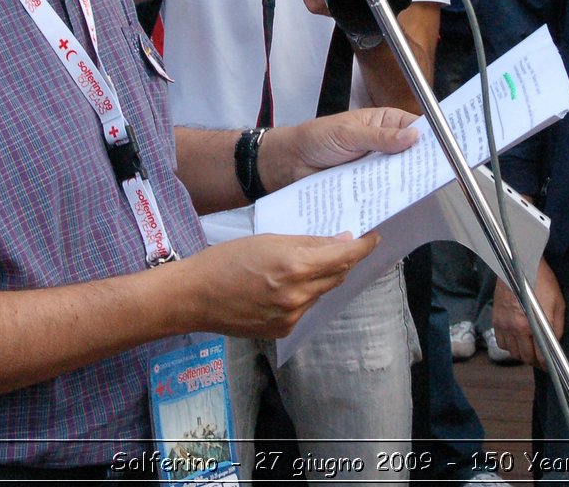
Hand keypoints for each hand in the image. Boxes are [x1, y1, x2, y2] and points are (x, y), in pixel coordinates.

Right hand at [180, 232, 378, 337]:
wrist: (195, 297)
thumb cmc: (226, 260)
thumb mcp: (268, 240)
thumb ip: (308, 243)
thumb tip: (341, 241)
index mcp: (294, 267)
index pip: (344, 258)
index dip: (363, 247)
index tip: (373, 238)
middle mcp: (298, 295)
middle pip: (336, 276)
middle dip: (340, 261)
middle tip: (339, 246)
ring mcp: (291, 316)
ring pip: (321, 293)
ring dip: (319, 279)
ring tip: (296, 266)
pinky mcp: (283, 330)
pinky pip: (305, 308)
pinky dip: (302, 295)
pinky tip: (281, 287)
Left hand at [262, 107, 418, 188]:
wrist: (290, 163)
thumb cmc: (315, 138)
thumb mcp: (348, 133)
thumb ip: (380, 136)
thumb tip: (412, 136)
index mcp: (383, 121)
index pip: (416, 127)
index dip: (430, 137)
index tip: (444, 146)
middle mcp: (383, 144)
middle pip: (411, 154)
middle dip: (421, 162)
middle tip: (433, 171)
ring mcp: (375, 166)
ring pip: (399, 175)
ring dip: (405, 181)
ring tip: (416, 186)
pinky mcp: (366, 185)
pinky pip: (382, 191)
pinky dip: (388, 195)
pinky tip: (394, 199)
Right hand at [492, 260, 563, 369]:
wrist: (519, 264)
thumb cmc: (542, 281)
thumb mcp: (557, 303)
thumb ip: (557, 327)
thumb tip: (555, 344)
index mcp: (532, 325)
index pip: (539, 356)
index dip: (546, 364)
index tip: (550, 366)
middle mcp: (516, 328)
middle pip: (524, 357)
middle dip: (534, 361)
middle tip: (541, 360)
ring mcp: (504, 324)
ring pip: (511, 352)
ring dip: (521, 354)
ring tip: (529, 350)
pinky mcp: (496, 319)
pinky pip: (500, 342)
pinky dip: (508, 346)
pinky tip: (516, 340)